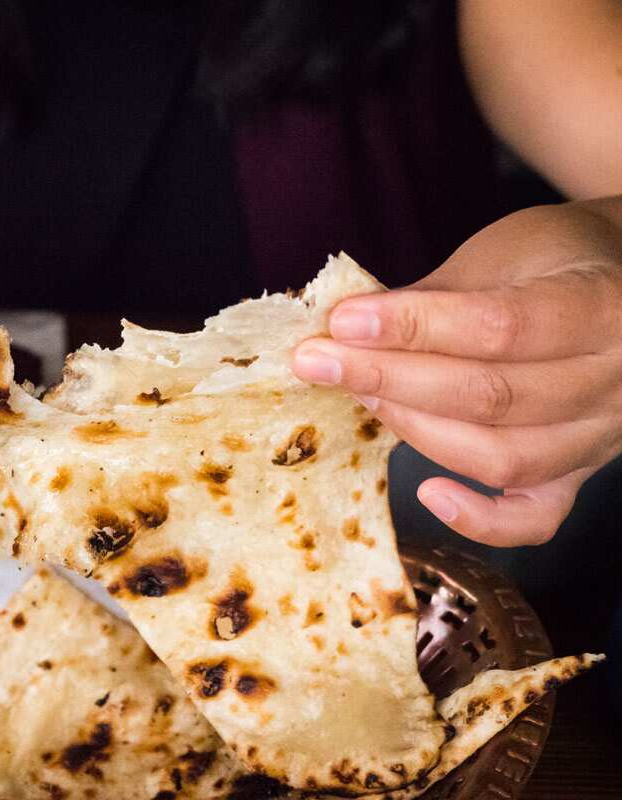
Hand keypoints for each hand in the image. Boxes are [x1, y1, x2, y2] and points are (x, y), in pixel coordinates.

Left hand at [292, 200, 621, 545]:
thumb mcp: (502, 253)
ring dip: (413, 429)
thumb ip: (436, 295)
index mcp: (598, 306)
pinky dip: (481, 520)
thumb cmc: (552, 260)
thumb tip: (345, 329)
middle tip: (318, 362)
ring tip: (357, 395)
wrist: (619, 280)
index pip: (498, 327)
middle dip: (388, 379)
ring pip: (500, 456)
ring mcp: (601, 435)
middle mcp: (613, 379)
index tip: (341, 322)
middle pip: (491, 396)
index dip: (413, 327)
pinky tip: (428, 494)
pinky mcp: (581, 474)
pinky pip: (534, 518)